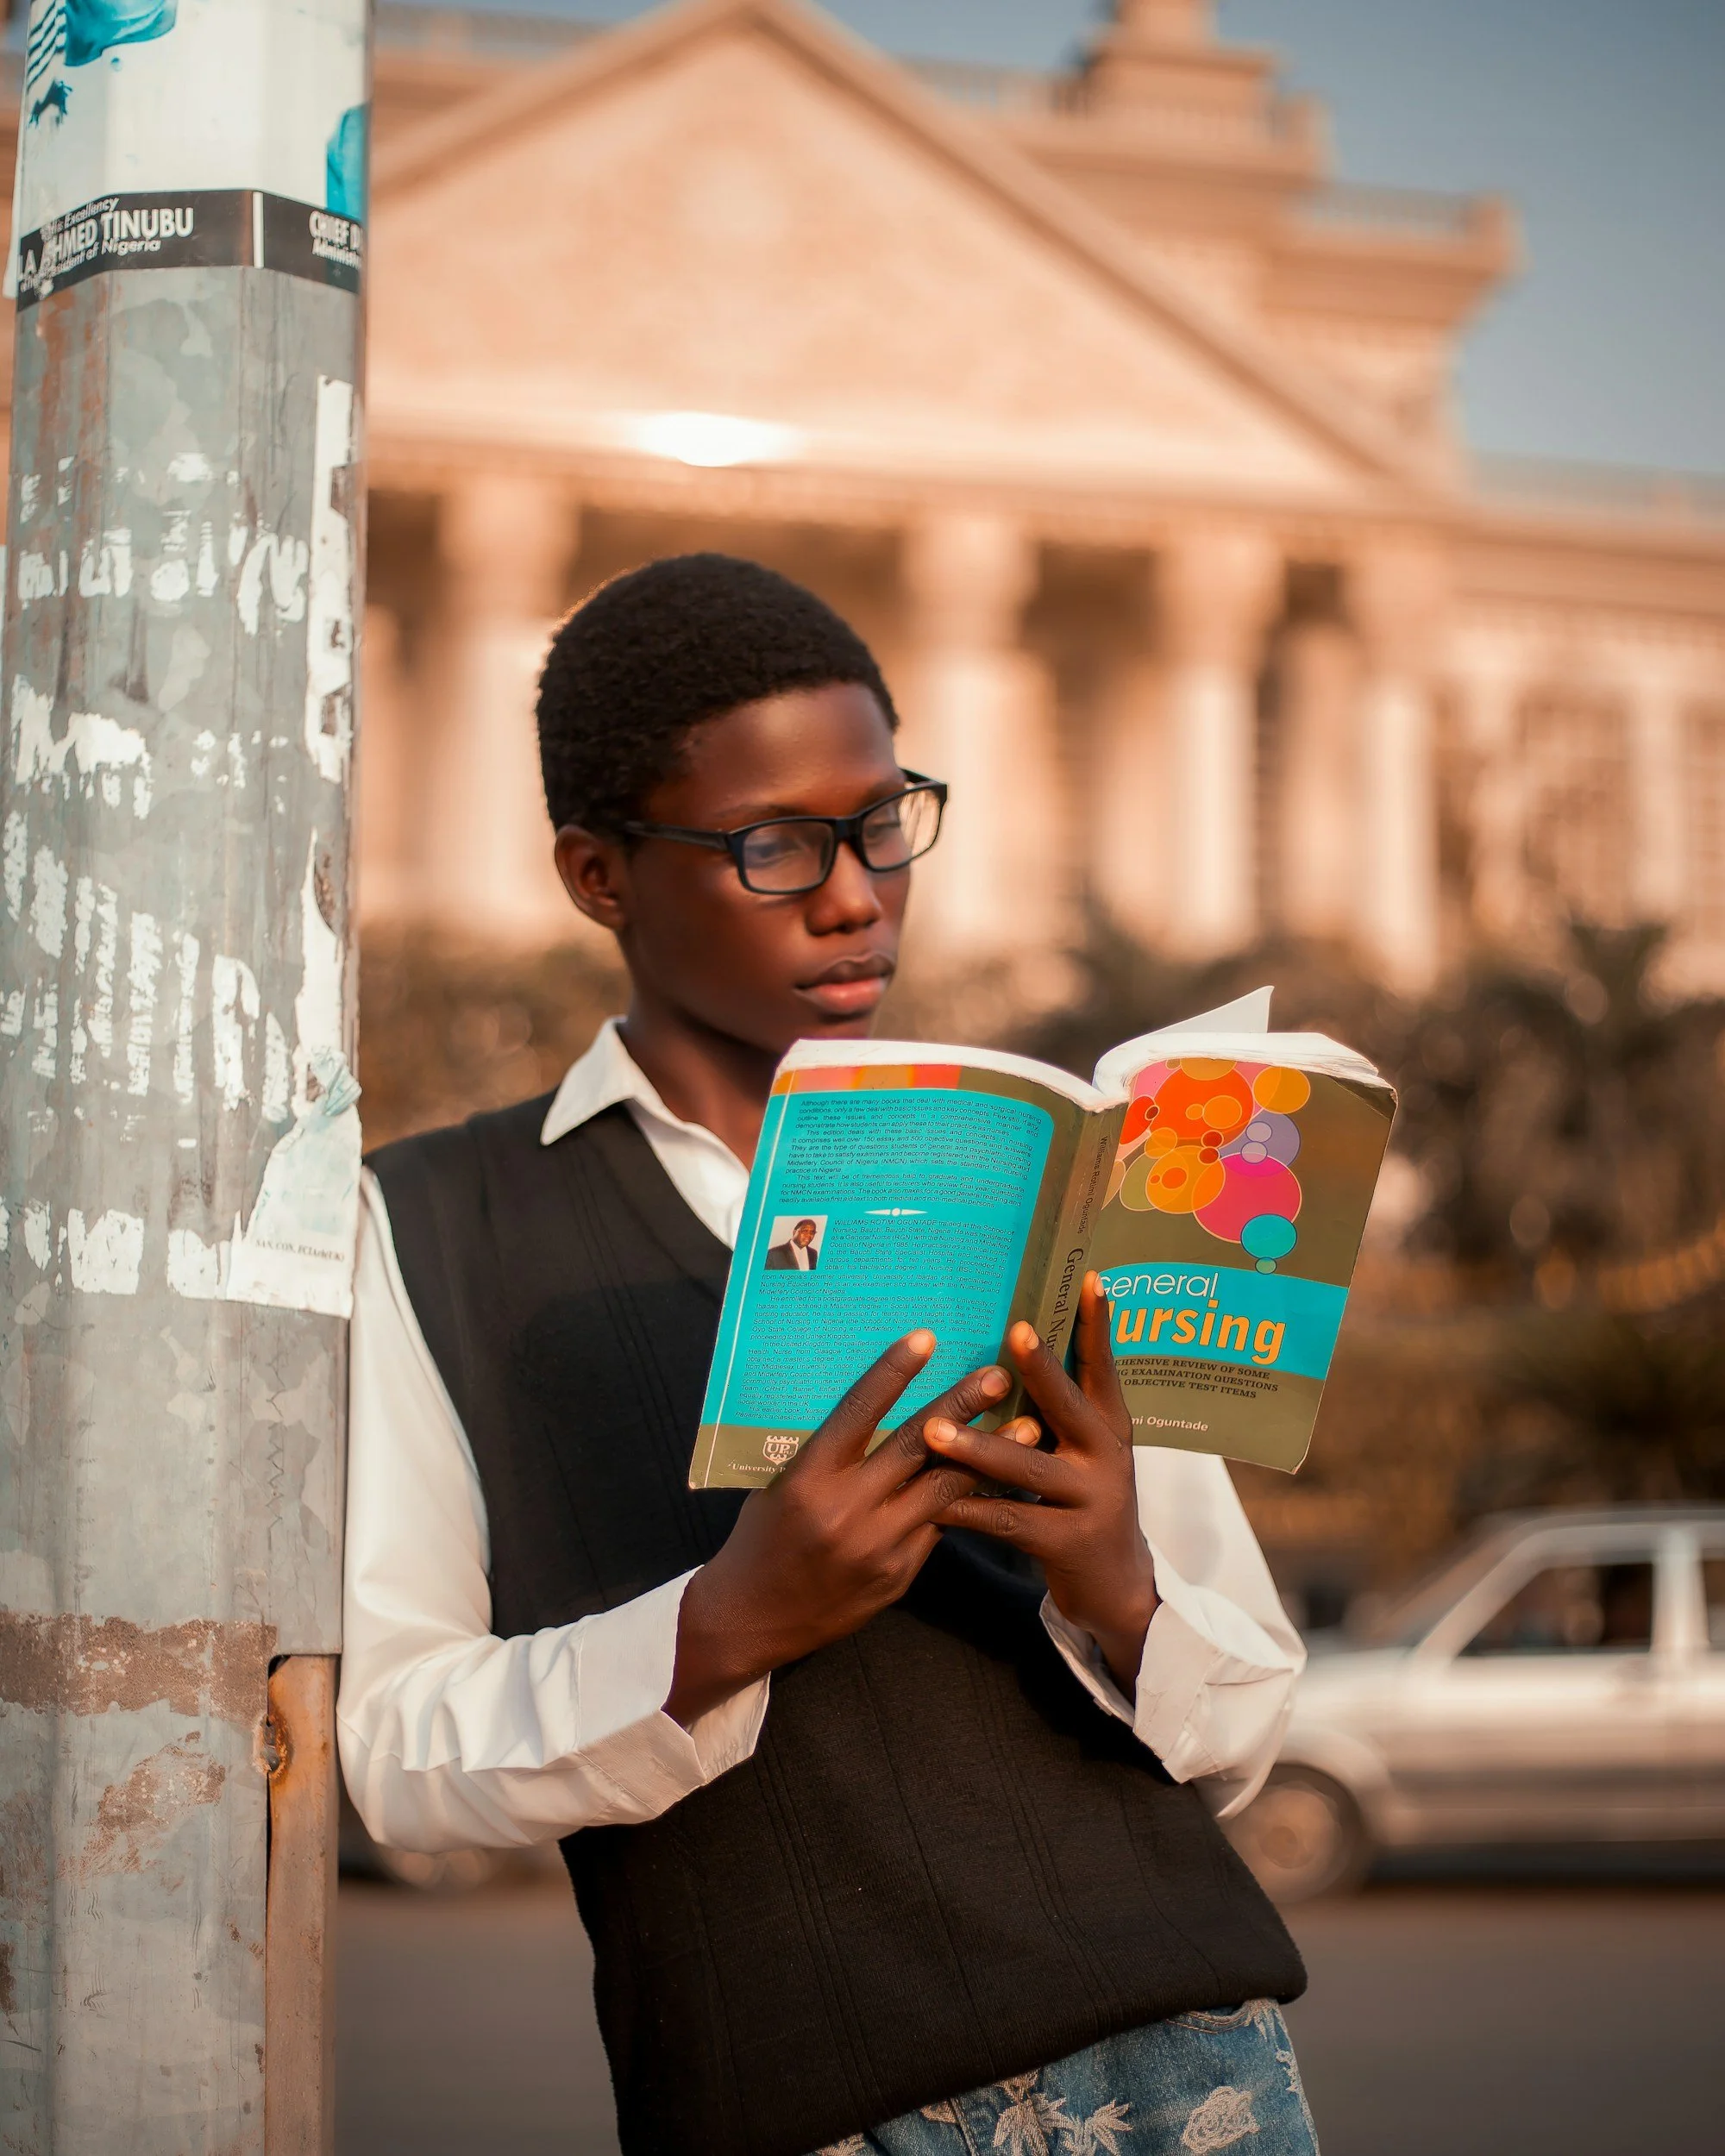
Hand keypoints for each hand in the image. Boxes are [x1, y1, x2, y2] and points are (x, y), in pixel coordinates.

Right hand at [666, 1332, 1007, 1726]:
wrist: (751, 1618)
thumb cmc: (761, 1537)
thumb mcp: (783, 1485)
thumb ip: (829, 1456)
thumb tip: (881, 1413)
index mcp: (808, 1479)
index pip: (857, 1414)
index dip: (892, 1373)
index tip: (925, 1338)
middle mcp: (845, 1510)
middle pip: (915, 1447)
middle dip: (961, 1407)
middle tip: (999, 1375)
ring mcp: (877, 1546)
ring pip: (943, 1490)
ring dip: (987, 1455)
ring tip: (1024, 1427)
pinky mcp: (898, 1575)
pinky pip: (939, 1528)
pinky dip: (965, 1500)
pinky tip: (997, 1478)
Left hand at [922, 1274, 1158, 1693]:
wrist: (1118, 1590)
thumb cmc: (1083, 1505)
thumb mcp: (1082, 1455)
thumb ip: (1055, 1414)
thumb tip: (1016, 1351)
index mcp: (1110, 1428)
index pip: (1104, 1368)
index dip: (1098, 1327)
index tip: (1091, 1281)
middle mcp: (1108, 1457)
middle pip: (1071, 1406)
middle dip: (1043, 1370)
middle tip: (1014, 1335)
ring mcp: (1091, 1501)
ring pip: (1027, 1467)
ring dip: (977, 1448)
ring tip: (933, 1432)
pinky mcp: (1066, 1544)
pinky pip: (1008, 1520)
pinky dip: (968, 1511)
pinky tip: (934, 1505)